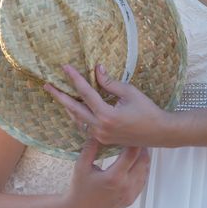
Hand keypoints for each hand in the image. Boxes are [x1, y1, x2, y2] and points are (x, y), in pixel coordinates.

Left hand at [44, 64, 169, 146]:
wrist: (159, 133)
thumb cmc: (147, 110)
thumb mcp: (129, 92)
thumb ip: (110, 82)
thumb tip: (96, 69)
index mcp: (107, 115)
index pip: (85, 93)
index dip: (74, 78)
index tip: (65, 67)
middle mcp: (100, 127)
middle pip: (74, 109)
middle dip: (59, 96)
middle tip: (47, 86)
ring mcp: (100, 135)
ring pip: (78, 119)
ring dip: (67, 107)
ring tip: (57, 95)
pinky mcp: (103, 139)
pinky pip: (85, 126)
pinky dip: (77, 116)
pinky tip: (73, 109)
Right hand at [59, 138, 150, 207]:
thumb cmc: (80, 189)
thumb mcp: (81, 166)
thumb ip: (90, 148)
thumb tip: (97, 131)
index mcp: (114, 177)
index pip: (132, 154)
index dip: (133, 141)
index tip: (130, 132)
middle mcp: (126, 186)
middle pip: (143, 161)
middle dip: (141, 147)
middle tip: (135, 137)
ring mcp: (130, 194)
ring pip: (145, 170)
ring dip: (142, 158)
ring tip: (135, 148)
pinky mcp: (131, 198)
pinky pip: (143, 180)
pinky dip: (141, 169)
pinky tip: (134, 162)